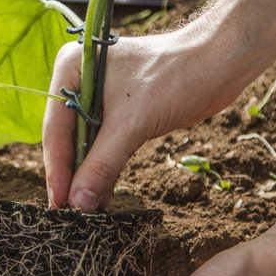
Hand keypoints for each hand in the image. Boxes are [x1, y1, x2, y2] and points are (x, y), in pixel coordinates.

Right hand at [42, 26, 245, 209]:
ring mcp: (99, 95)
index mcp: (70, 69)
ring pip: (85, 143)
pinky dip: (104, 167)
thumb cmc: (173, 79)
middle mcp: (79, 79)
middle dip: (72, 174)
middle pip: (67, 137)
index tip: (58, 203)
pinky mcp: (121, 109)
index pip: (55, 127)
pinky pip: (105, 143)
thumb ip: (101, 164)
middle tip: (68, 212)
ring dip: (88, 174)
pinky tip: (102, 194)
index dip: (57, 169)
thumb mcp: (132, 124)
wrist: (219, 63)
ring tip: (85, 210)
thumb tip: (78, 203)